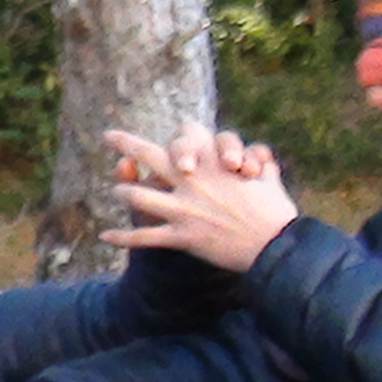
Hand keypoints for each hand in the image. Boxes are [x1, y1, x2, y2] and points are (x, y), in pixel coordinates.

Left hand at [99, 126, 297, 272]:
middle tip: (109, 136)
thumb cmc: (276, 211)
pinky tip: (104, 236)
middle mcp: (193, 182)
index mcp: (214, 163)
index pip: (189, 135)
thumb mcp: (268, 178)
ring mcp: (184, 209)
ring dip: (122, 193)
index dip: (181, 136)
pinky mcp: (182, 236)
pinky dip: (122, 237)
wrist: (276, 245)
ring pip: (138, 196)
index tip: (172, 138)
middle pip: (151, 156)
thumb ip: (258, 163)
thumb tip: (259, 156)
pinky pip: (144, 237)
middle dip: (126, 143)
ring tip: (115, 192)